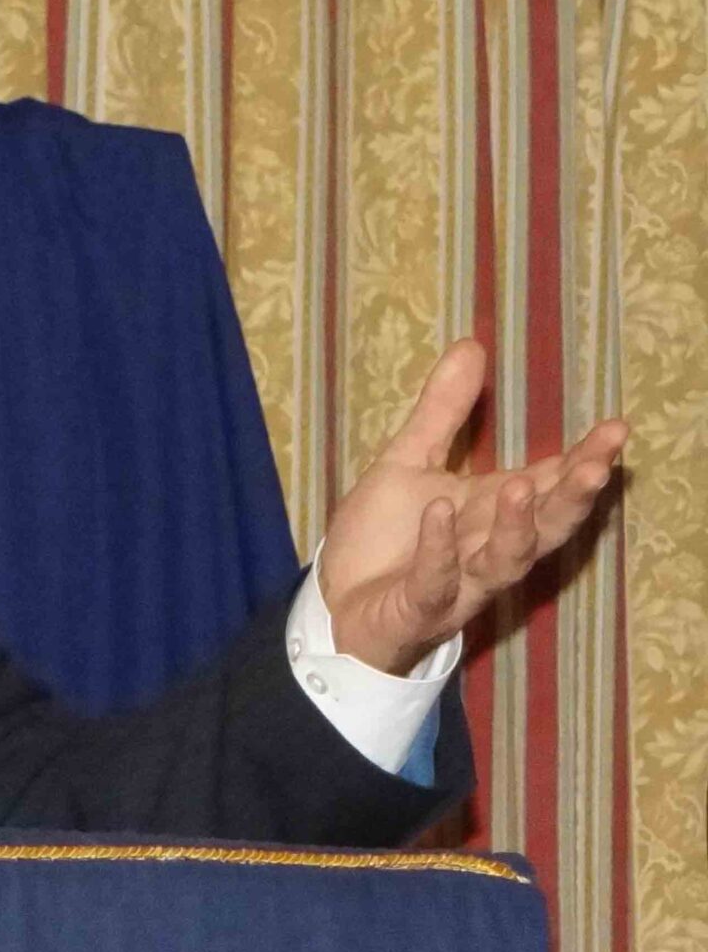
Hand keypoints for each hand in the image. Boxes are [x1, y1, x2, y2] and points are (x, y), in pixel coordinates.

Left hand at [320, 339, 627, 673]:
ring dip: (516, 526)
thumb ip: (442, 412)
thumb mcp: (408, 462)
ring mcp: (459, 582)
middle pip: (546, 526)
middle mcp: (488, 548)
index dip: (584, 460)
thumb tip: (470, 345)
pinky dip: (440, 548)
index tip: (615, 429)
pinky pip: (436, 581)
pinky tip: (441, 512)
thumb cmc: (383, 538)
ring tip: (523, 485)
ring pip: (504, 561)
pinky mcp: (419, 606)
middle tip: (596, 465)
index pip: (550, 483)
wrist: (337, 605)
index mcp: (493, 512)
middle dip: (573, 497)